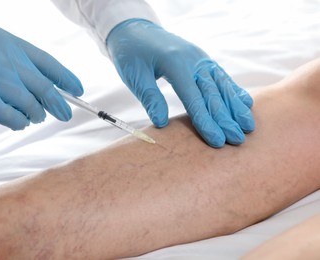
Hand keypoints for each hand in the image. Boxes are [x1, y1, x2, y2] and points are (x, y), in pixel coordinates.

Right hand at [0, 15, 82, 129]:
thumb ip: (13, 60)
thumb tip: (39, 87)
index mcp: (9, 42)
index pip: (48, 63)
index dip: (67, 78)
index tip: (79, 90)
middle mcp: (6, 60)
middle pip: (45, 89)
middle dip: (59, 105)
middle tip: (66, 115)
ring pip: (31, 107)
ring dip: (35, 115)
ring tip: (31, 117)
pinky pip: (14, 119)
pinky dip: (19, 123)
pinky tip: (17, 123)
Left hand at [106, 19, 253, 147]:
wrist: (135, 30)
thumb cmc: (132, 54)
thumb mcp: (135, 75)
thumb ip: (150, 97)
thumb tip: (161, 123)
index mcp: (175, 63)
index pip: (193, 98)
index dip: (205, 121)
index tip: (216, 140)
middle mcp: (193, 60)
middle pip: (212, 93)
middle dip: (226, 119)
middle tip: (237, 140)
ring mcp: (200, 59)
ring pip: (222, 85)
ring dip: (236, 107)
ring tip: (249, 126)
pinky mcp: (202, 60)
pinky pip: (221, 77)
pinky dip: (234, 91)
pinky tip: (246, 103)